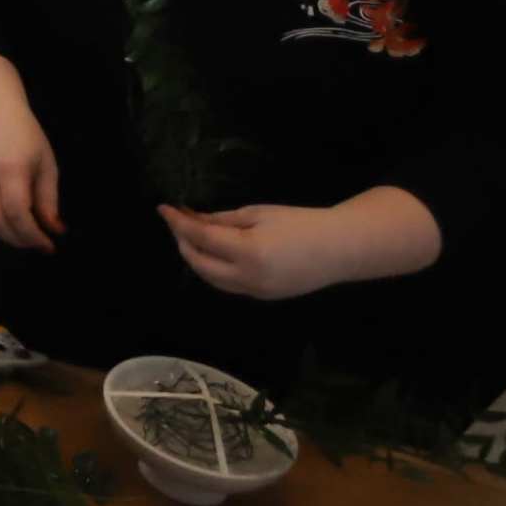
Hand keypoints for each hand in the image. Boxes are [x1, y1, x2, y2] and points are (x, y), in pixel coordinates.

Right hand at [0, 90, 61, 251]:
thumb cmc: (25, 133)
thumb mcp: (46, 162)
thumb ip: (49, 198)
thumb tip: (54, 230)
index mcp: (12, 168)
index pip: (18, 213)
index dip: (33, 235)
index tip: (48, 245)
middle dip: (18, 239)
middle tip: (35, 243)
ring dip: (0, 234)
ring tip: (19, 235)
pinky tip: (2, 222)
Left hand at [161, 201, 360, 301]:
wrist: (340, 249)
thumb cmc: (302, 223)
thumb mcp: (259, 214)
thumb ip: (222, 220)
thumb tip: (193, 219)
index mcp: (247, 253)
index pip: (200, 238)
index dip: (178, 223)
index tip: (164, 209)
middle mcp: (247, 278)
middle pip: (199, 264)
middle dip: (183, 243)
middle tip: (177, 222)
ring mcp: (255, 292)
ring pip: (211, 280)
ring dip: (195, 259)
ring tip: (190, 236)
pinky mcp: (263, 297)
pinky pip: (228, 285)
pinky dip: (213, 270)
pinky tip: (212, 253)